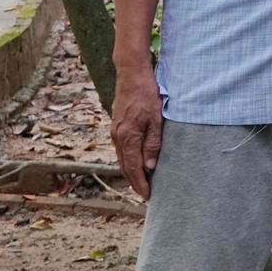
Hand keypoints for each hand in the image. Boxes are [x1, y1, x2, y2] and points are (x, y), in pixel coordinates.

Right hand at [111, 65, 163, 199]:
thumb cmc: (147, 94)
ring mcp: (115, 131)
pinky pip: (121, 149)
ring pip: (122, 158)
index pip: (133, 168)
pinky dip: (128, 160)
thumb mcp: (156, 119)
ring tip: (142, 183)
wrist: (131, 74)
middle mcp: (117, 137)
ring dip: (130, 172)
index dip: (140, 184)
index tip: (147, 196)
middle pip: (125, 166)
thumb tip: (150, 167)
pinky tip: (136, 162)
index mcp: (127, 137)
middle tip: (146, 195)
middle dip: (134, 182)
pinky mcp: (116, 126)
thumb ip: (153, 144)